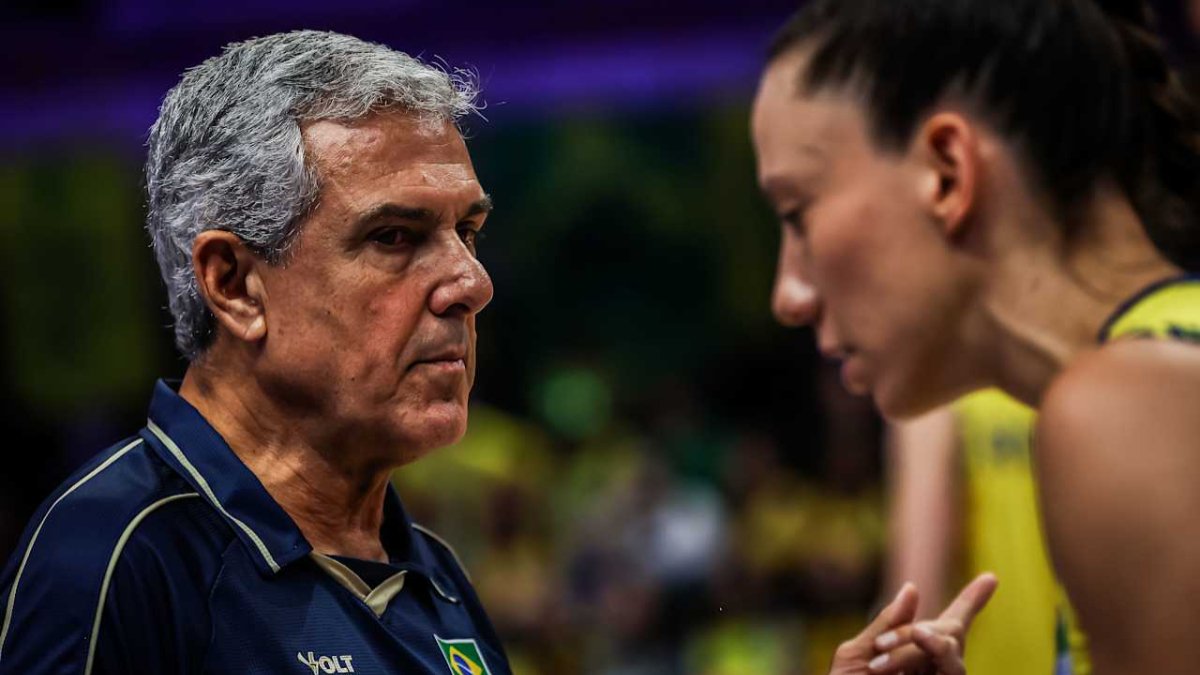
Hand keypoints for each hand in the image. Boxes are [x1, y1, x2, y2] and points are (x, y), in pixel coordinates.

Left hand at [828, 572, 997, 674]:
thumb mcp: (857, 655)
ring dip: (916, 649)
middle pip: (949, 635)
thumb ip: (885, 624)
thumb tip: (912, 588)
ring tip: (888, 659)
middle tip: (879, 650)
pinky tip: (906, 651)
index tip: (992, 577)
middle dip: (919, 633)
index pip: (950, 623)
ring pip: (949, 655)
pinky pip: (952, 670)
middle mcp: (933, 668)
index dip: (972, 600)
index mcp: (914, 653)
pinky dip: (926, 654)